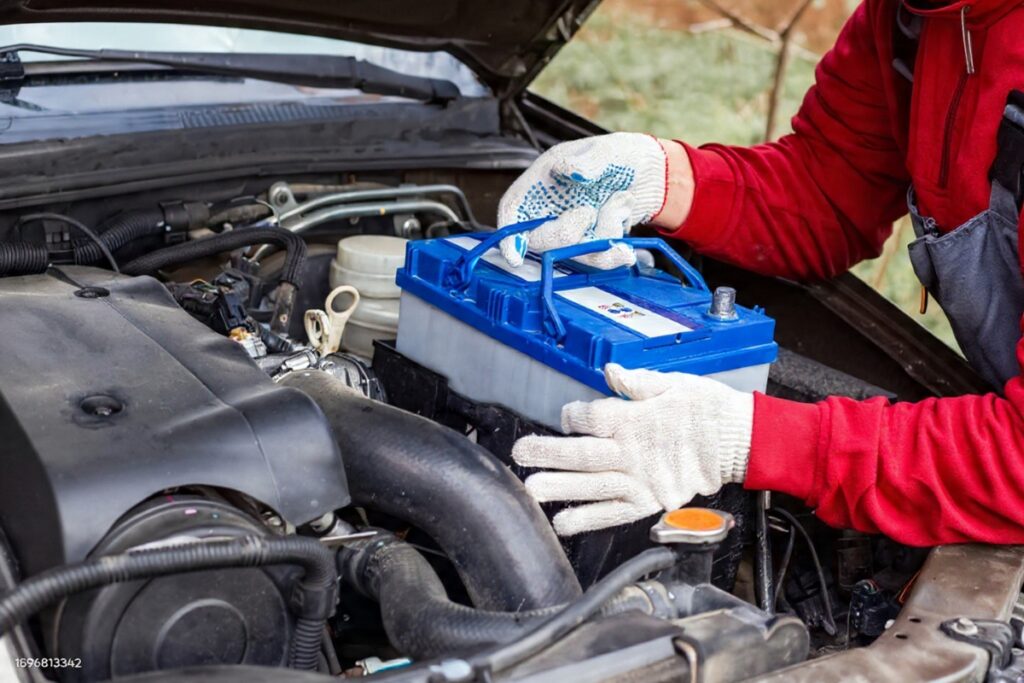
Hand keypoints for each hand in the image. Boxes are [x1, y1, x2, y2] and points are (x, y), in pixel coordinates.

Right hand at [497, 132, 668, 269]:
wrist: (648, 175)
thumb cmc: (619, 156)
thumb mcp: (606, 150)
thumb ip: (588, 161)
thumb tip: (570, 171)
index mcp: (542, 181)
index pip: (513, 209)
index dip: (509, 235)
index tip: (515, 255)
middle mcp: (551, 210)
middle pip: (540, 239)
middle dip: (566, 232)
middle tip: (588, 211)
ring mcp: (571, 230)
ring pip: (573, 254)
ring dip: (604, 233)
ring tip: (622, 201)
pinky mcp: (590, 245)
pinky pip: (596, 259)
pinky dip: (615, 250)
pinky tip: (626, 235)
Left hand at [511, 364, 752, 536]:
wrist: (740, 440)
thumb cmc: (708, 408)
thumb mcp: (674, 383)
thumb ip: (637, 382)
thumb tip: (610, 373)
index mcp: (635, 419)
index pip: (590, 418)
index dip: (572, 416)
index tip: (565, 417)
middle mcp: (632, 451)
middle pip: (581, 453)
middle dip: (546, 453)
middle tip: (519, 454)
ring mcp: (640, 480)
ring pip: (591, 485)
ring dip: (558, 488)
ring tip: (530, 489)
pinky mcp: (650, 501)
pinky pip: (614, 513)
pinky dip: (587, 520)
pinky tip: (563, 522)